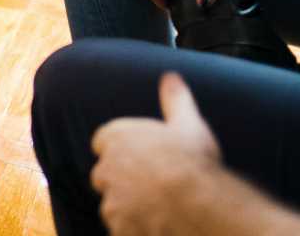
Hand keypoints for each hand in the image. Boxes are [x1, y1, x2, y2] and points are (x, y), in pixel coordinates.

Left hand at [90, 73, 222, 234]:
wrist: (196, 204)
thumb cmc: (192, 161)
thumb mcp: (188, 123)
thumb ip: (175, 100)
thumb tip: (171, 78)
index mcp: (117, 138)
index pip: (103, 141)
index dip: (120, 148)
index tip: (136, 155)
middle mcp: (107, 168)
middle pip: (104, 174)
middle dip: (120, 179)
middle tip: (148, 183)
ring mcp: (111, 201)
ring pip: (111, 204)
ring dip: (126, 205)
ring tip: (155, 207)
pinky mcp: (118, 228)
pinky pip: (121, 228)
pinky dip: (133, 227)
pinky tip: (154, 223)